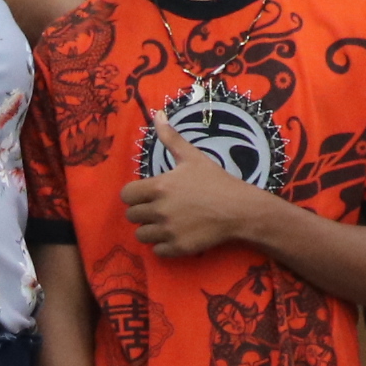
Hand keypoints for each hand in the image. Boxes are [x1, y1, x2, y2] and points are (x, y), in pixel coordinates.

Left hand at [120, 115, 277, 258]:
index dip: (134, 195)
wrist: (239, 209)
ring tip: (166, 223)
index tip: (146, 195)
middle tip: (158, 209)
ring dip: (150, 230)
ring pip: (141, 235)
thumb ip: (171, 138)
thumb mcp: (192, 157)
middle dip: (142, 212)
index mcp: (158, 187)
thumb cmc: (215, 181)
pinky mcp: (177, 248)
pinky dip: (163, 246)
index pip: (126, 196)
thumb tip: (157, 114)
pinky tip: (176, 235)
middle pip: (131, 216)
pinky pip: (156, 251)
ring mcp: (168, 231)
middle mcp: (159, 210)